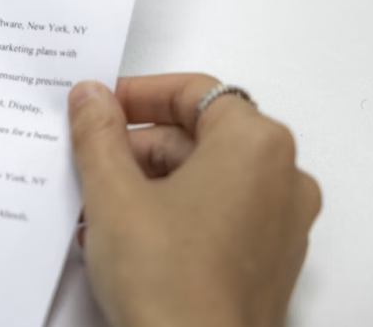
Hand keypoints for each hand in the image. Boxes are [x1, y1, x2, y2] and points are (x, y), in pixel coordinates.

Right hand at [69, 74, 320, 326]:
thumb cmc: (167, 280)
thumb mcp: (112, 193)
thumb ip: (99, 133)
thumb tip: (92, 96)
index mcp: (256, 145)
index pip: (194, 92)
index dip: (138, 95)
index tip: (98, 108)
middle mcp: (284, 178)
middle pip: (202, 134)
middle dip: (140, 146)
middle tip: (89, 161)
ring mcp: (283, 225)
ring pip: (209, 177)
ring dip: (152, 182)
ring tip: (100, 207)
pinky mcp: (271, 264)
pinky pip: (221, 216)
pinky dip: (176, 213)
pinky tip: (128, 238)